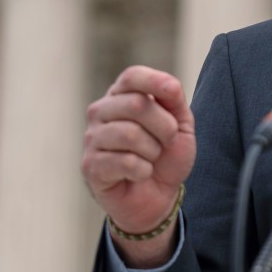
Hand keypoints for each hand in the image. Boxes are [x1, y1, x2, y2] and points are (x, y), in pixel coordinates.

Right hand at [81, 66, 195, 265]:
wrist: (157, 195)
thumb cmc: (166, 154)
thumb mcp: (181, 124)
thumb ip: (175, 101)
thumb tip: (170, 85)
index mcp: (122, 95)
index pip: (132, 76)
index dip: (155, 81)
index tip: (173, 93)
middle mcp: (101, 111)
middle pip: (136, 105)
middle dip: (164, 126)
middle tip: (167, 141)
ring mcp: (92, 138)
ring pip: (129, 134)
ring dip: (153, 150)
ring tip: (151, 157)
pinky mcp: (90, 165)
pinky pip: (125, 162)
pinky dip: (143, 170)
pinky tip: (140, 173)